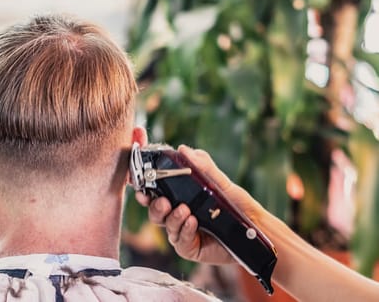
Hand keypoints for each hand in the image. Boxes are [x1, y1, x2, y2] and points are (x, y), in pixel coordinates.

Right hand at [135, 145, 264, 264]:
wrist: (254, 229)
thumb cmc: (237, 204)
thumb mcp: (219, 182)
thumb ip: (202, 166)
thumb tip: (183, 149)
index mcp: (181, 197)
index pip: (157, 193)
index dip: (145, 190)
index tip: (142, 188)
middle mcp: (179, 214)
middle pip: (155, 211)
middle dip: (154, 206)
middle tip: (163, 201)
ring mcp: (183, 232)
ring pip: (166, 225)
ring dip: (172, 217)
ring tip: (185, 211)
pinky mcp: (189, 247)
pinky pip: (179, 240)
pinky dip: (184, 230)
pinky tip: (192, 223)